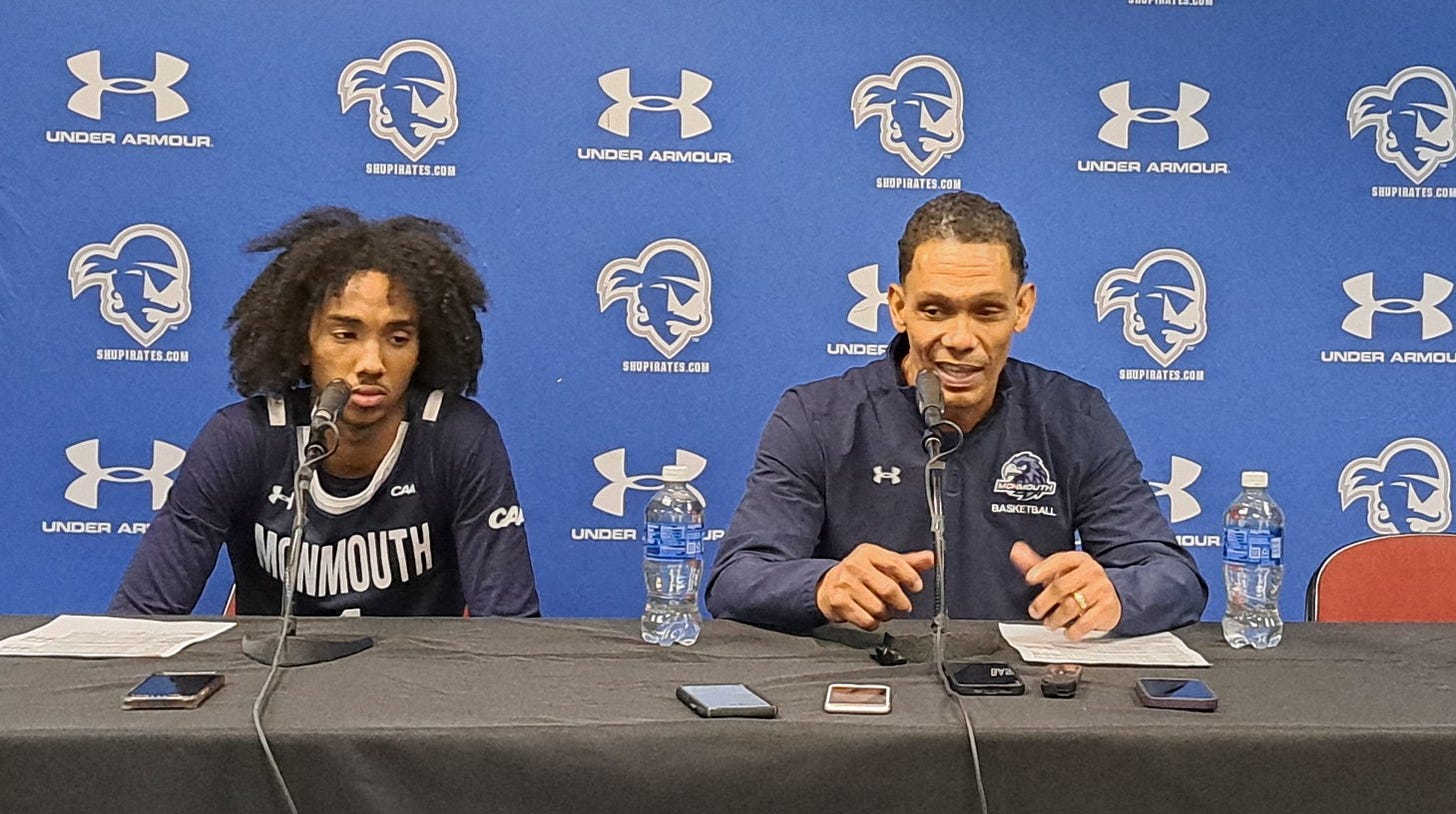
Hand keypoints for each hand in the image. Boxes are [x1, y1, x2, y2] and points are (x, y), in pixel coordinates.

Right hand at [816, 543, 934, 630]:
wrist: (828, 586)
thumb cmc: (860, 575)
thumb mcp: (883, 563)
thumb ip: (908, 562)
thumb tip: (930, 559)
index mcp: (868, 553)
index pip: (894, 563)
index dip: (910, 577)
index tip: (917, 586)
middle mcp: (855, 566)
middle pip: (889, 589)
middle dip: (901, 602)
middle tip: (904, 605)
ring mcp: (845, 584)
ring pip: (878, 608)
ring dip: (886, 614)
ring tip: (884, 609)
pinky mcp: (839, 602)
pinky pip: (866, 620)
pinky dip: (874, 623)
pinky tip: (871, 616)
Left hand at [1009, 541, 1121, 640]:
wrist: (1110, 597)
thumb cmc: (1080, 583)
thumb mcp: (1060, 572)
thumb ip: (1036, 564)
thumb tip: (1016, 551)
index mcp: (1079, 559)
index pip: (1059, 560)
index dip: (1042, 569)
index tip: (1029, 578)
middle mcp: (1092, 572)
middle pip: (1061, 586)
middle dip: (1043, 602)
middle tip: (1035, 612)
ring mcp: (1101, 589)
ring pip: (1071, 606)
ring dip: (1056, 618)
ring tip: (1050, 623)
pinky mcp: (1107, 608)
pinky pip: (1086, 622)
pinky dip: (1073, 630)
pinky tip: (1068, 631)